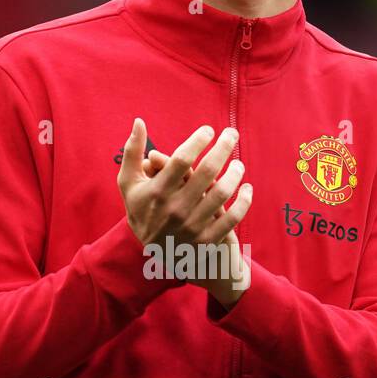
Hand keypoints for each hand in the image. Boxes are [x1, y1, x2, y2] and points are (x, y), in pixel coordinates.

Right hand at [117, 121, 252, 278]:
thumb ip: (131, 153)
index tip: (208, 131)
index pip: (181, 159)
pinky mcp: (208, 240)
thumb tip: (138, 121)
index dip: (198, 141)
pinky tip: (247, 188)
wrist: (156, 256)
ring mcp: (193, 226)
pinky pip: (233, 218)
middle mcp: (175, 209)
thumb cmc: (143, 212)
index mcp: (157, 192)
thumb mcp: (129, 185)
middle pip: (207, 171)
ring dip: (235, 173)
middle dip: (223, 147)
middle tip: (232, 134)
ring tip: (238, 164)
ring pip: (222, 193)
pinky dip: (244, 201)